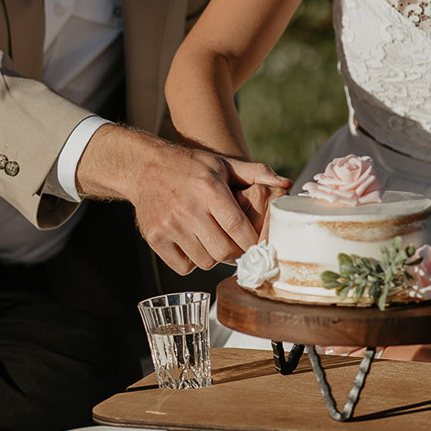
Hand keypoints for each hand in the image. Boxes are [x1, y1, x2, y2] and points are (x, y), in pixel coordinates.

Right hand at [75, 125, 289, 272]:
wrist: (144, 167)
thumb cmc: (190, 166)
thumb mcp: (223, 163)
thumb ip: (256, 173)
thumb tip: (286, 185)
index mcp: (209, 189)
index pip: (239, 227)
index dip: (253, 242)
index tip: (260, 246)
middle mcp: (188, 208)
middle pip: (224, 251)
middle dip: (236, 253)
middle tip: (237, 247)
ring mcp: (169, 225)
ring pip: (205, 261)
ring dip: (213, 257)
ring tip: (212, 241)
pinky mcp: (155, 238)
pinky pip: (183, 266)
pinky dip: (191, 262)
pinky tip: (193, 245)